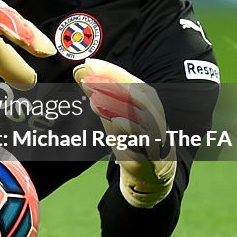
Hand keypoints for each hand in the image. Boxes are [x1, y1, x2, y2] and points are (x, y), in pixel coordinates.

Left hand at [73, 58, 175, 207]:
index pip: (130, 81)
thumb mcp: (112, 113)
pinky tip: (115, 121)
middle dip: (112, 84)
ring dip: (118, 104)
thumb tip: (80, 69)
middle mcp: (155, 115)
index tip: (89, 63)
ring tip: (94, 98)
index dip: (111, 71)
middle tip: (86, 78)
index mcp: (147, 102)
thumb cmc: (131, 137)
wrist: (149, 172)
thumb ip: (99, 92)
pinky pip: (145, 140)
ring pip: (143, 115)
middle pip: (138, 94)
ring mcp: (157, 135)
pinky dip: (131, 129)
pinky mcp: (154, 155)